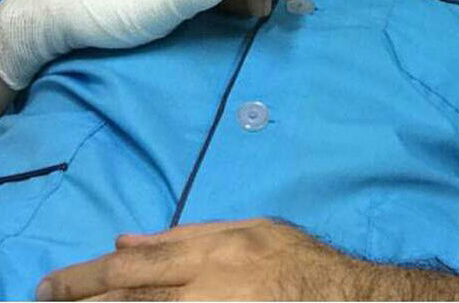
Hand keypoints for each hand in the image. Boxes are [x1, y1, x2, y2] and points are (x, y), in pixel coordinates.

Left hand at [36, 218, 360, 300]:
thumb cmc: (298, 260)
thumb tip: (125, 242)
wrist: (344, 298)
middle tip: (46, 302)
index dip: (85, 278)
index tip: (50, 287)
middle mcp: (207, 291)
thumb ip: (188, 234)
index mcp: (214, 254)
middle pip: (130, 301)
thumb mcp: (250, 230)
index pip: (133, 268)